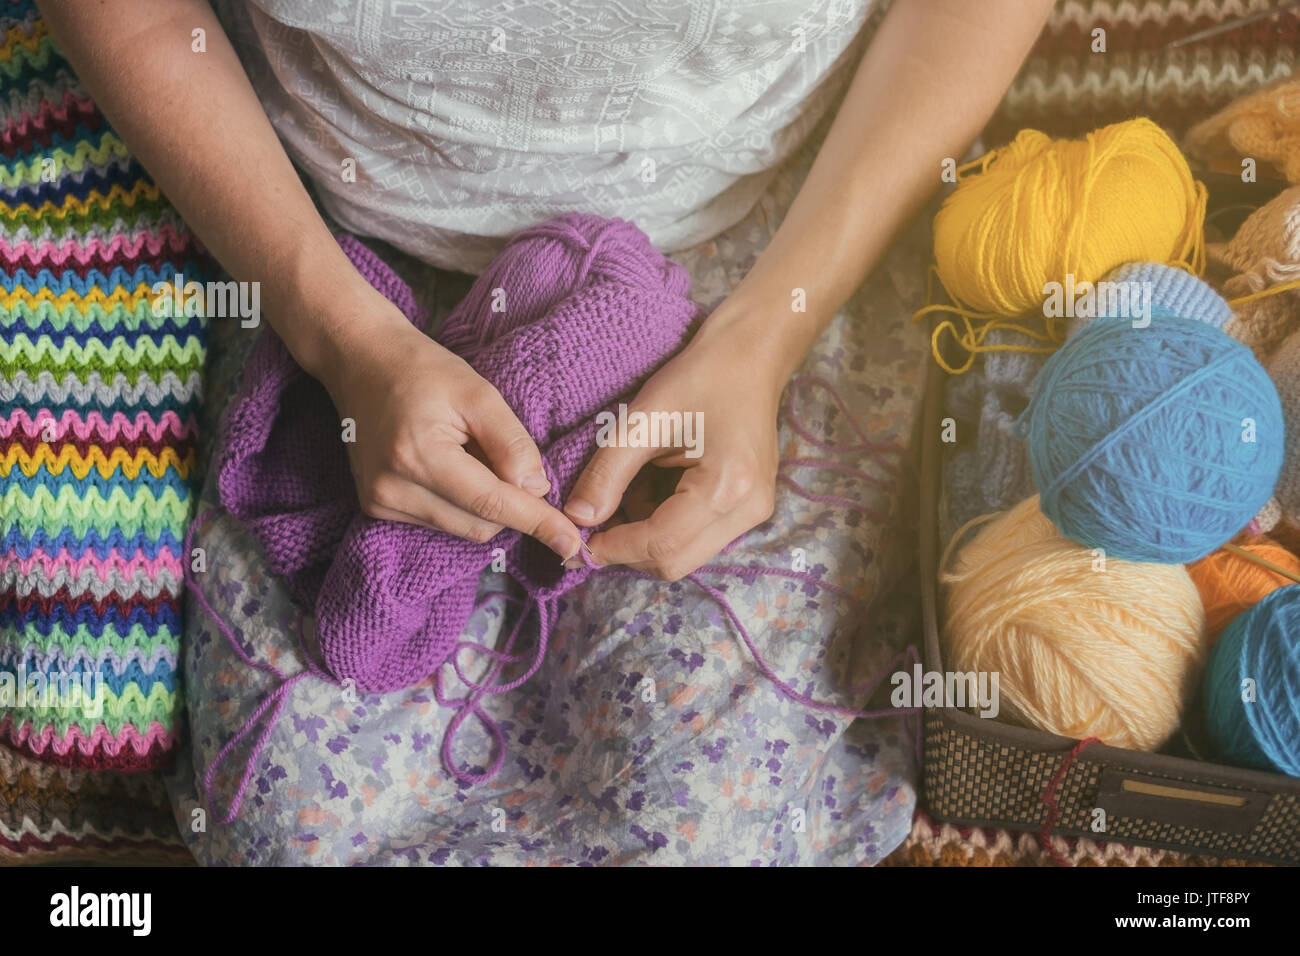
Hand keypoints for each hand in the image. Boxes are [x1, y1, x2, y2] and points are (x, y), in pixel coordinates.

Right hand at [316, 301, 584, 558]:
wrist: (362, 361)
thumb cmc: (423, 370)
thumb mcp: (479, 393)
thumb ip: (512, 443)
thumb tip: (538, 491)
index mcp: (418, 457)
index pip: (491, 504)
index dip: (536, 522)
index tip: (572, 542)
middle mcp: (393, 490)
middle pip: (480, 524)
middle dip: (510, 503)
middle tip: (504, 455)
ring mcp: (380, 503)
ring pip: (463, 528)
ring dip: (484, 503)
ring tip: (469, 453)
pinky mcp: (377, 508)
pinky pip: (440, 522)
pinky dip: (461, 503)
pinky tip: (450, 465)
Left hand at [564, 312, 783, 579]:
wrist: (751, 356)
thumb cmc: (700, 376)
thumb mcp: (643, 419)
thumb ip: (607, 474)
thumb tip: (576, 519)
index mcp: (727, 486)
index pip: (662, 545)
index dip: (615, 548)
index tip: (578, 540)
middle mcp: (748, 510)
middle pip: (676, 562)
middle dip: (628, 550)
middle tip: (593, 525)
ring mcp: (754, 512)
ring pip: (685, 556)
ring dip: (644, 540)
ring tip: (622, 499)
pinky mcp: (748, 509)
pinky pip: (697, 538)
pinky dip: (663, 527)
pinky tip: (647, 493)